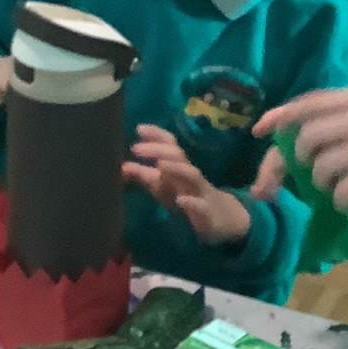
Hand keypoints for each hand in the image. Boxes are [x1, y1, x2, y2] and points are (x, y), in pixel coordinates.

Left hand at [122, 124, 251, 247]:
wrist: (224, 219)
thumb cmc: (189, 198)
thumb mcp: (165, 188)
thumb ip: (146, 177)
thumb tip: (123, 166)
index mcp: (180, 167)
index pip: (170, 145)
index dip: (157, 135)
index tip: (139, 128)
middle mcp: (190, 175)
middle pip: (178, 156)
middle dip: (158, 150)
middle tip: (135, 148)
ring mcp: (201, 192)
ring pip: (192, 176)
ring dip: (176, 168)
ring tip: (160, 165)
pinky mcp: (208, 213)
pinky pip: (201, 206)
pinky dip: (191, 202)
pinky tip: (181, 200)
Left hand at [255, 80, 347, 209]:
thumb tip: (317, 126)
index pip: (308, 103)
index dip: (279, 116)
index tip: (260, 129)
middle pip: (307, 141)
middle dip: (305, 161)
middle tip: (318, 172)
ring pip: (321, 170)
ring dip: (325, 184)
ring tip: (342, 186)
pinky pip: (342, 192)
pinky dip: (343, 201)